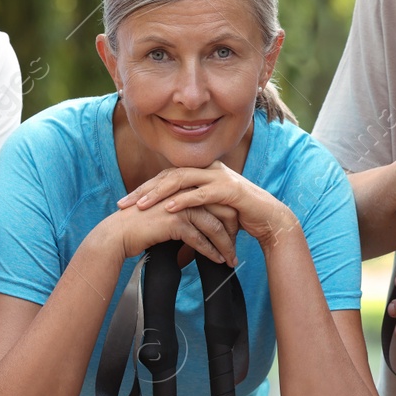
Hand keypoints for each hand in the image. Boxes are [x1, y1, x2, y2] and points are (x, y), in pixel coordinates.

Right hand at [96, 199, 238, 265]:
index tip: (234, 235)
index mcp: (184, 188)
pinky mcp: (175, 221)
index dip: (228, 219)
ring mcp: (180, 206)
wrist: (117, 234)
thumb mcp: (166, 212)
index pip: (216, 201)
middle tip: (237, 249)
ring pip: (214, 226)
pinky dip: (211, 251)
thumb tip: (201, 223)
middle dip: (232, 232)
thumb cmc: (139, 226)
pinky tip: (217, 260)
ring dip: (225, 245)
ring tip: (231, 259)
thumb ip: (183, 211)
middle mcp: (184, 194)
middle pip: (220, 211)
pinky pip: (200, 239)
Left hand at [117, 163, 296, 249]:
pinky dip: (184, 200)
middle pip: (169, 174)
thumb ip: (191, 212)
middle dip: (145, 189)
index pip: (167, 176)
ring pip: (182, 179)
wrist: (270, 220)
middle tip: (125, 204)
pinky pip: (202, 193)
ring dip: (159, 192)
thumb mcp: (210, 213)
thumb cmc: (240, 218)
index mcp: (203, 172)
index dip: (145, 188)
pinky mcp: (230, 190)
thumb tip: (166, 226)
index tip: (126, 202)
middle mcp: (209, 170)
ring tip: (141, 205)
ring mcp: (220, 177)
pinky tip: (169, 208)